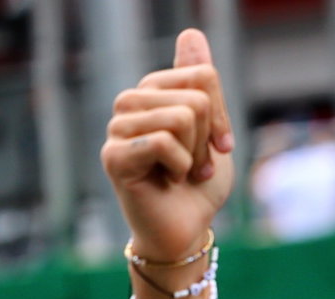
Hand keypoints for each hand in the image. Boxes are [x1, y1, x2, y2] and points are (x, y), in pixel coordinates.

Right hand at [100, 28, 234, 262]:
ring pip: (181, 117)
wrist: (186, 229)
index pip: (203, 75)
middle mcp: (130, 102)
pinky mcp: (113, 155)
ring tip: (182, 173)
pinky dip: (181, 167)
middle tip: (196, 165)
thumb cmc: (198, 184)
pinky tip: (169, 181)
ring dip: (195, 155)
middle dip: (208, 139)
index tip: (218, 145)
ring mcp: (117, 128)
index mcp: (153, 92)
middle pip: (195, 97)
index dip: (221, 115)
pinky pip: (164, 142)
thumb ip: (201, 84)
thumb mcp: (211, 129)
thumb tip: (192, 32)